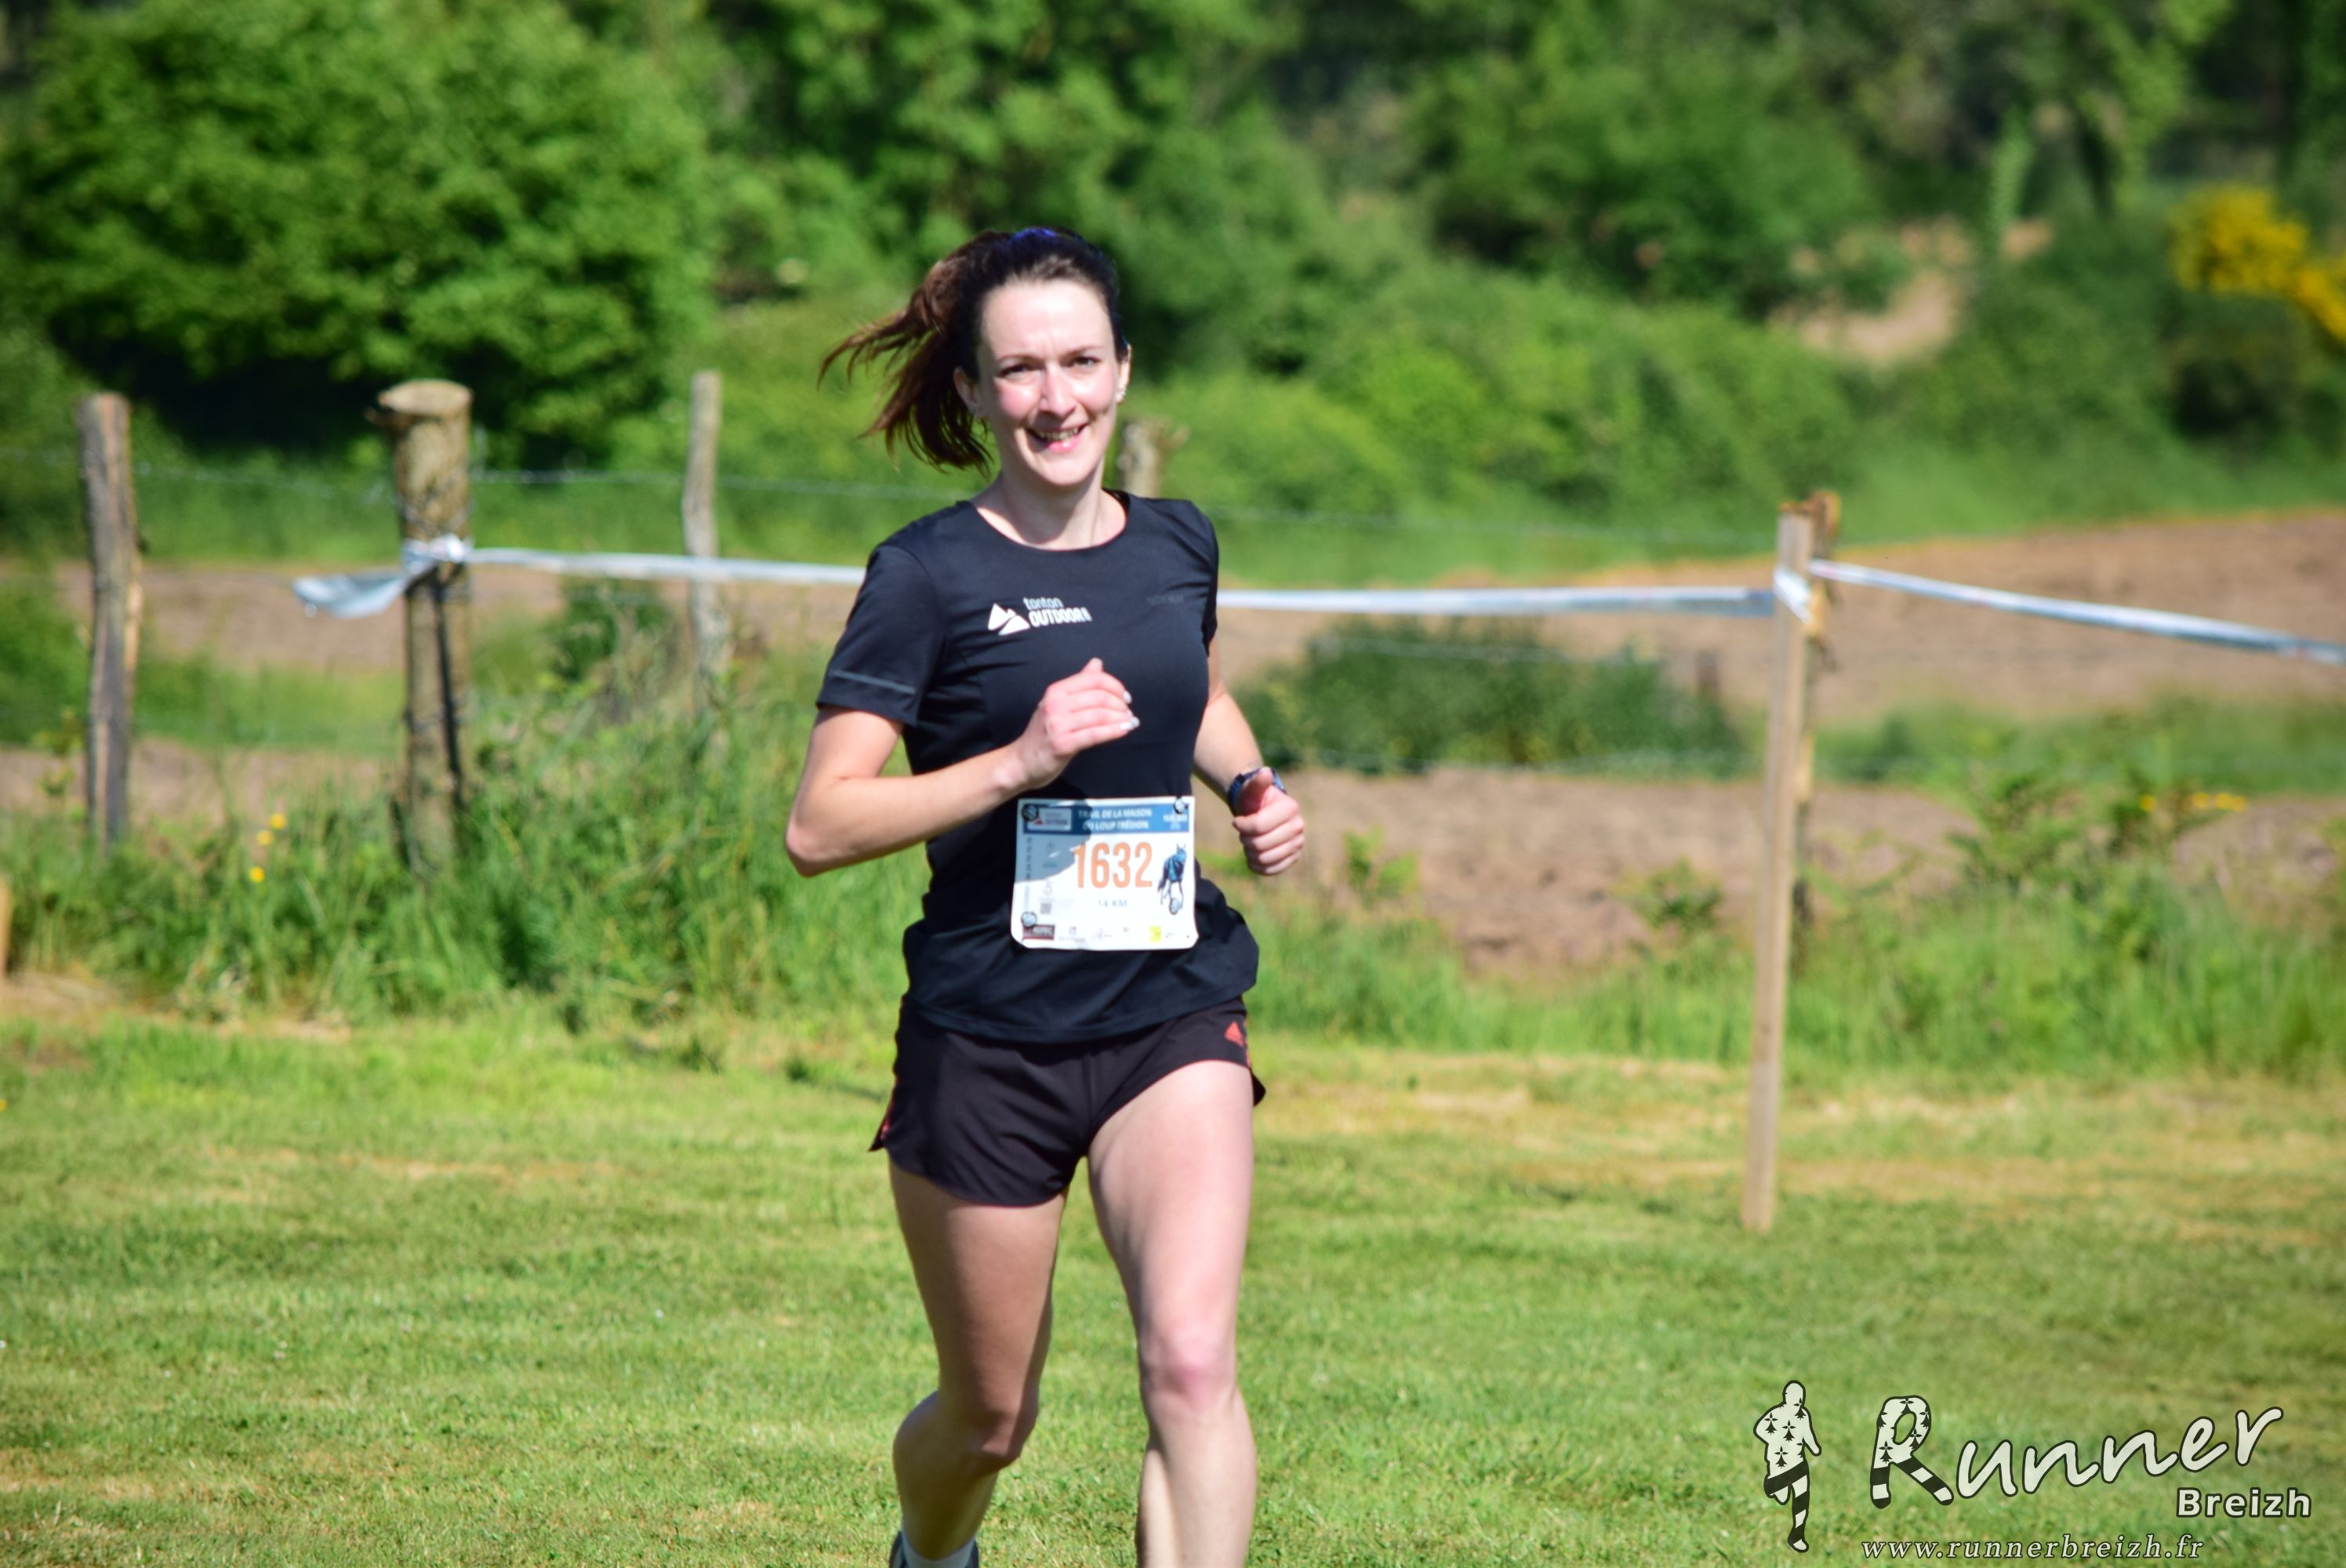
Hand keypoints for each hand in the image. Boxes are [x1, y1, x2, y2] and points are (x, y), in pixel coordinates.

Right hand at [1012, 657, 1135, 790]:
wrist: (1022, 762)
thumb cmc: (1044, 733)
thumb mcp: (1057, 704)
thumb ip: (1079, 684)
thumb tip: (1097, 663)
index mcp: (1056, 691)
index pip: (1094, 679)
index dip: (1115, 686)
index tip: (1125, 697)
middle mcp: (1055, 704)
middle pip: (1100, 696)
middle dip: (1120, 704)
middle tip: (1128, 713)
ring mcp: (1058, 725)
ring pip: (1100, 715)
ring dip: (1121, 718)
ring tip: (1129, 722)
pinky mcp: (1063, 745)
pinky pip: (1095, 734)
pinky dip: (1115, 731)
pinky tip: (1125, 730)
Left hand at [1232, 771, 1303, 875]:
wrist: (1264, 813)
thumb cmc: (1255, 800)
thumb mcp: (1253, 789)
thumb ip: (1257, 782)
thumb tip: (1264, 772)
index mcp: (1291, 808)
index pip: (1258, 825)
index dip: (1241, 826)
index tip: (1236, 821)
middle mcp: (1299, 826)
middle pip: (1260, 844)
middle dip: (1245, 840)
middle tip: (1243, 833)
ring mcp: (1298, 844)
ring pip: (1265, 858)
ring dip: (1250, 853)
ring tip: (1248, 843)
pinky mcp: (1294, 857)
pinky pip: (1272, 870)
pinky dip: (1257, 866)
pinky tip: (1252, 857)